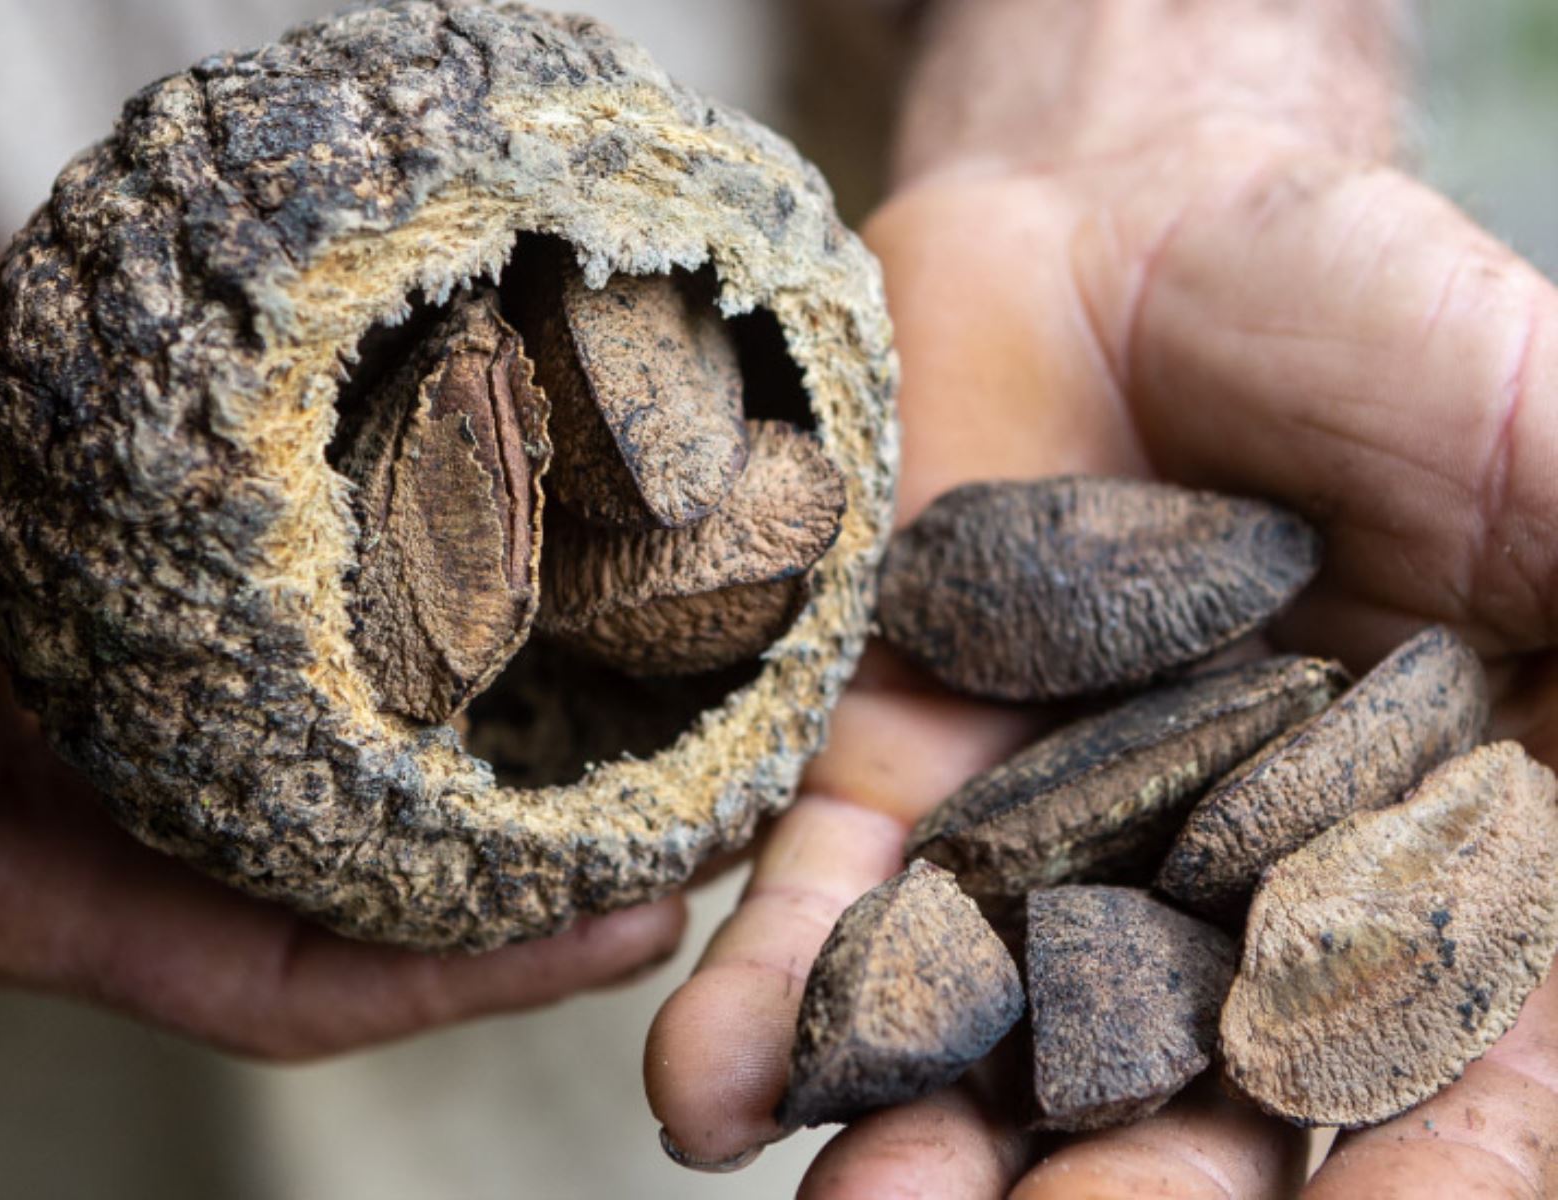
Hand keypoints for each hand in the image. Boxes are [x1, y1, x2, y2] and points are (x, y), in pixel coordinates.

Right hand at [0, 227, 682, 1057]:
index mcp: (24, 890)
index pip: (275, 988)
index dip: (454, 979)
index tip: (619, 928)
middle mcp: (112, 887)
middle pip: (358, 952)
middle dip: (525, 930)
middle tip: (700, 861)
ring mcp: (162, 830)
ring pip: (365, 884)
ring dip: (514, 864)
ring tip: (682, 804)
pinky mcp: (199, 763)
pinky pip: (351, 799)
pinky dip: (460, 779)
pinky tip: (571, 722)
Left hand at [645, 4, 1557, 1193]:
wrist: (1114, 223)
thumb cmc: (1355, 314)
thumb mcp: (1537, 434)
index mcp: (1406, 834)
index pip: (1435, 1042)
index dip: (1433, 1159)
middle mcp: (1212, 881)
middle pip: (1187, 1086)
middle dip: (1137, 1187)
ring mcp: (1032, 843)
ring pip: (989, 1041)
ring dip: (925, 1150)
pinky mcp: (875, 773)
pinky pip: (815, 908)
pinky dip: (764, 1005)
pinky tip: (709, 1096)